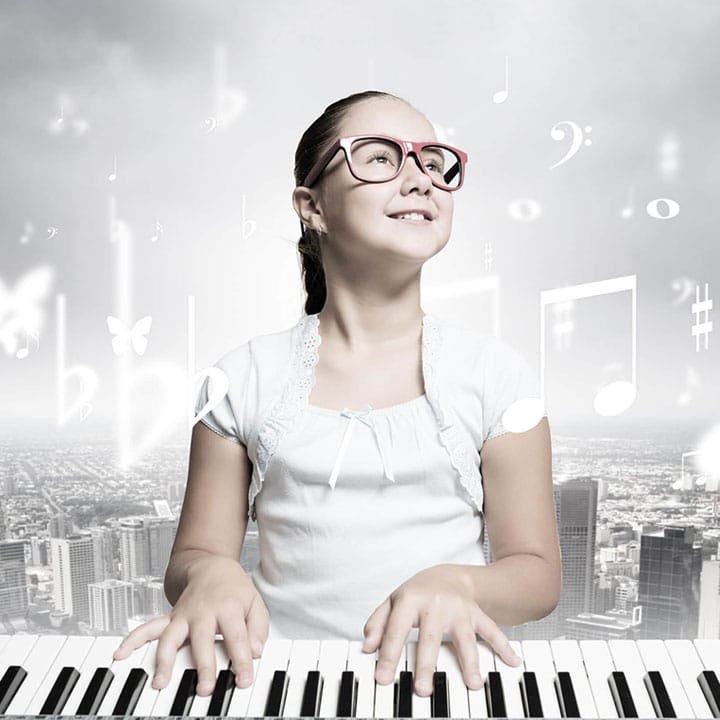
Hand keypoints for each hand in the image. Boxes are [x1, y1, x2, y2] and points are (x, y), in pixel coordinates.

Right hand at [112, 556, 268, 695]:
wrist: (211, 566)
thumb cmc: (234, 589)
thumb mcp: (255, 603)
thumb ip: (258, 628)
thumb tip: (256, 652)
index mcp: (228, 607)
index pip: (236, 636)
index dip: (241, 659)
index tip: (244, 680)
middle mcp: (203, 611)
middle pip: (202, 639)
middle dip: (203, 664)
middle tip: (205, 688)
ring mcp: (183, 615)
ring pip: (170, 637)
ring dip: (164, 660)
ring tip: (159, 683)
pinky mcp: (170, 619)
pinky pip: (147, 628)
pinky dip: (132, 640)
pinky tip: (120, 653)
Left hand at [362, 564, 520, 695]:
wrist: (447, 574)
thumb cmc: (416, 594)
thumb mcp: (392, 602)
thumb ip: (377, 623)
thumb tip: (367, 647)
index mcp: (410, 600)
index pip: (396, 630)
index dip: (388, 655)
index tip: (383, 678)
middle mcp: (435, 604)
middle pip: (430, 637)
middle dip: (426, 664)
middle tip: (422, 689)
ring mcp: (459, 609)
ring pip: (465, 637)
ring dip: (470, 662)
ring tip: (473, 684)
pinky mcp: (477, 614)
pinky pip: (492, 630)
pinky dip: (504, 646)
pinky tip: (514, 662)